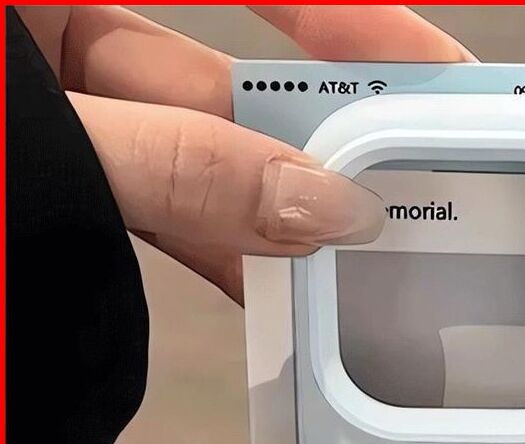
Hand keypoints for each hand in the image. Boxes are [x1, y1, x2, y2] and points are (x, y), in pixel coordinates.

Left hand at [16, 5, 473, 302]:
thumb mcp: (42, 145)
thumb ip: (175, 168)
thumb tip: (316, 210)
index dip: (342, 15)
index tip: (426, 70)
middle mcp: (55, 30)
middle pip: (222, 78)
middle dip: (311, 143)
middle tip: (401, 191)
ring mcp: (56, 110)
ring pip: (191, 152)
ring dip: (265, 212)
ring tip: (347, 262)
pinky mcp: (54, 178)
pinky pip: (149, 200)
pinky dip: (206, 239)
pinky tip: (269, 280)